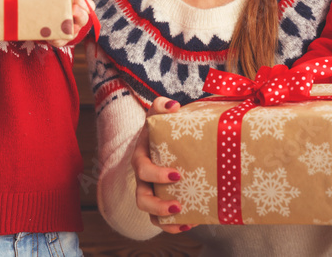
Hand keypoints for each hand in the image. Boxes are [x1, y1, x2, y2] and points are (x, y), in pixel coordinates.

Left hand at [46, 0, 95, 47]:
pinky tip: (53, 36)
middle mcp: (74, 19)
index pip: (88, 5)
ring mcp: (66, 31)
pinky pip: (59, 41)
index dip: (85, 4)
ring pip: (74, 31)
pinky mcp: (55, 40)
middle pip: (84, 18)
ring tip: (67, 21)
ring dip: (73, 26)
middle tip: (74, 8)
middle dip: (81, 14)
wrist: (30, 15)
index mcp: (76, 5)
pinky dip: (57, 39)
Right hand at [131, 97, 191, 233]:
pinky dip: (173, 225)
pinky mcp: (161, 200)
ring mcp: (151, 192)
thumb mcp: (157, 115)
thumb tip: (173, 106)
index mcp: (141, 158)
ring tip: (184, 219)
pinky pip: (162, 219)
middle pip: (141, 198)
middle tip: (178, 204)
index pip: (142, 169)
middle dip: (157, 204)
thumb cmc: (159, 129)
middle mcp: (143, 179)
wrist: (159, 141)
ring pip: (150, 214)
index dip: (156, 175)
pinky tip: (190, 223)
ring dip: (165, 219)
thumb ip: (161, 105)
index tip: (176, 175)